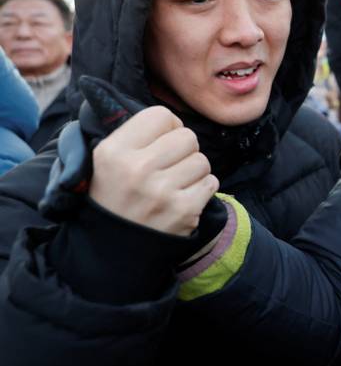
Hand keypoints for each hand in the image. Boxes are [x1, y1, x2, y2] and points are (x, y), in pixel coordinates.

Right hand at [89, 106, 217, 235]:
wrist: (110, 251)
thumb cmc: (113, 197)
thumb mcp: (103, 161)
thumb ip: (131, 134)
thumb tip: (166, 114)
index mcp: (113, 151)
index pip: (161, 115)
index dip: (167, 127)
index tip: (161, 141)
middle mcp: (137, 169)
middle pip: (187, 136)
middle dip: (183, 150)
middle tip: (169, 166)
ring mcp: (162, 192)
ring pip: (202, 160)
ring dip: (193, 171)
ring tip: (174, 184)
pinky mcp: (184, 211)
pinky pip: (211, 182)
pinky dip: (202, 189)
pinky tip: (183, 198)